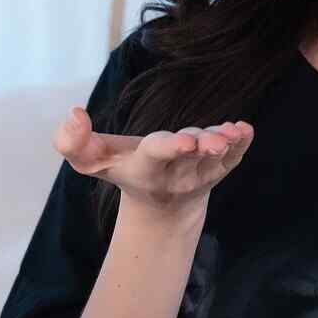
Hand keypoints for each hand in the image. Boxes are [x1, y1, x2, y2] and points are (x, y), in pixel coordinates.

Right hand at [54, 108, 253, 215]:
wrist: (160, 204)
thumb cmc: (124, 170)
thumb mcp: (91, 161)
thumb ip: (72, 142)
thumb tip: (75, 114)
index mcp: (146, 168)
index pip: (158, 154)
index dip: (170, 147)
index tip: (185, 141)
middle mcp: (177, 172)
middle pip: (192, 156)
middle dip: (203, 147)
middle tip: (214, 142)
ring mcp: (202, 172)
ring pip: (216, 157)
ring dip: (224, 143)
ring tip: (231, 133)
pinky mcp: (221, 168)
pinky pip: (236, 158)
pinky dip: (243, 144)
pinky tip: (246, 129)